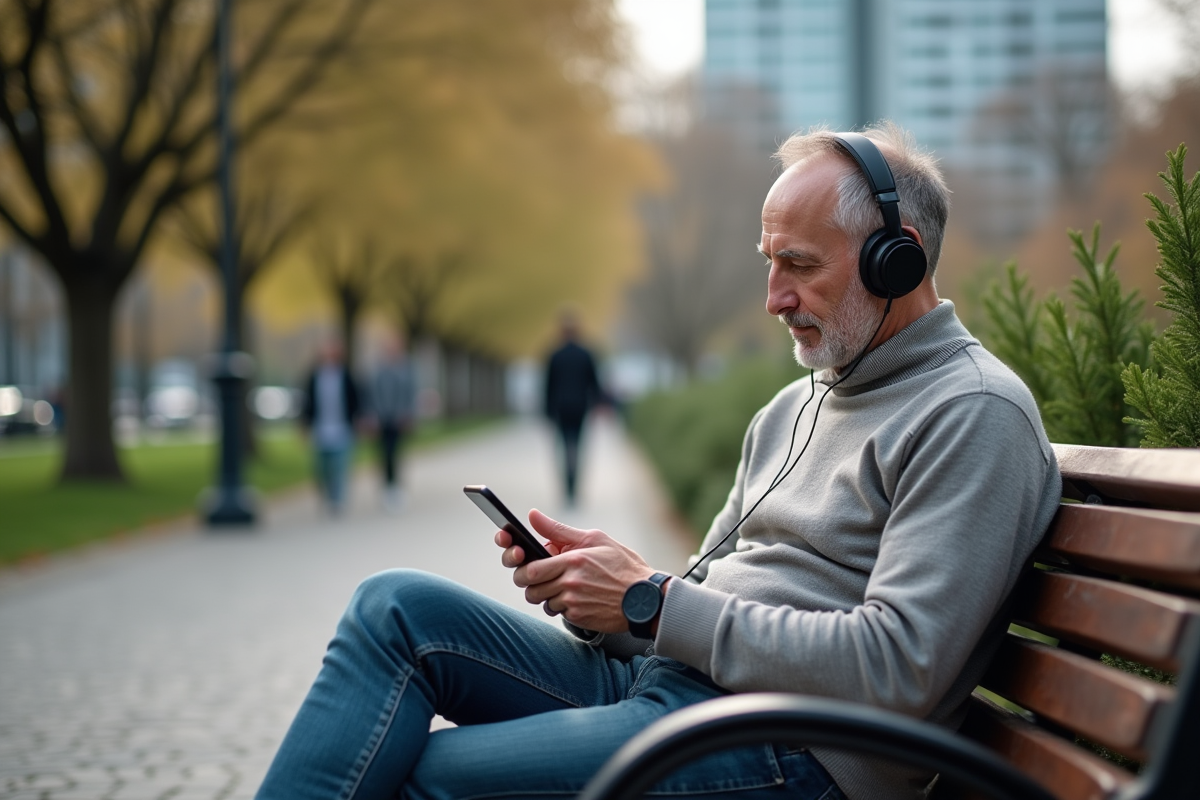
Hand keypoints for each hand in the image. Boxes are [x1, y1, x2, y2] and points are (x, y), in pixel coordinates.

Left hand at [500, 509, 655, 632]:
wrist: (646, 597)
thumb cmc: (622, 564)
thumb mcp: (594, 539)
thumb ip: (558, 530)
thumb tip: (531, 515)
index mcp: (573, 561)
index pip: (531, 570)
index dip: (524, 570)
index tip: (530, 567)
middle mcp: (571, 584)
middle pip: (531, 590)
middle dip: (531, 586)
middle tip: (541, 580)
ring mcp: (574, 603)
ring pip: (544, 603)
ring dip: (548, 597)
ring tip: (564, 587)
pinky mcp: (580, 618)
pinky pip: (559, 613)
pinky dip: (563, 607)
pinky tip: (578, 598)